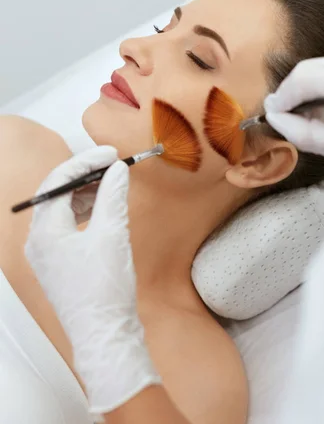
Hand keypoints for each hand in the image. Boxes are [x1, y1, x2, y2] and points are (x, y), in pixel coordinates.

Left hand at [25, 146, 160, 415]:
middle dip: (86, 176)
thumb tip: (118, 170)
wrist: (106, 336)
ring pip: (64, 210)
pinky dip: (87, 212)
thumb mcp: (112, 234)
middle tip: (113, 165)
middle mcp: (39, 241)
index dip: (86, 162)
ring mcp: (48, 254)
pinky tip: (105, 207)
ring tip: (112, 183)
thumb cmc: (105, 291)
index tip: (111, 153)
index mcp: (44, 232)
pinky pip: (69, 226)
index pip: (59, 182)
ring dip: (87, 193)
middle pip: (58, 194)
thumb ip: (113, 196)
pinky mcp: (61, 263)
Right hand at [265, 52, 323, 169]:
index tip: (272, 114)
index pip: (308, 78)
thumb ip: (305, 135)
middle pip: (309, 68)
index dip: (283, 96)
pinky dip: (317, 87)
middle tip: (284, 117)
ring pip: (316, 66)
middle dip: (290, 93)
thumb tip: (274, 119)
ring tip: (306, 117)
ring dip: (303, 90)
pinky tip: (321, 107)